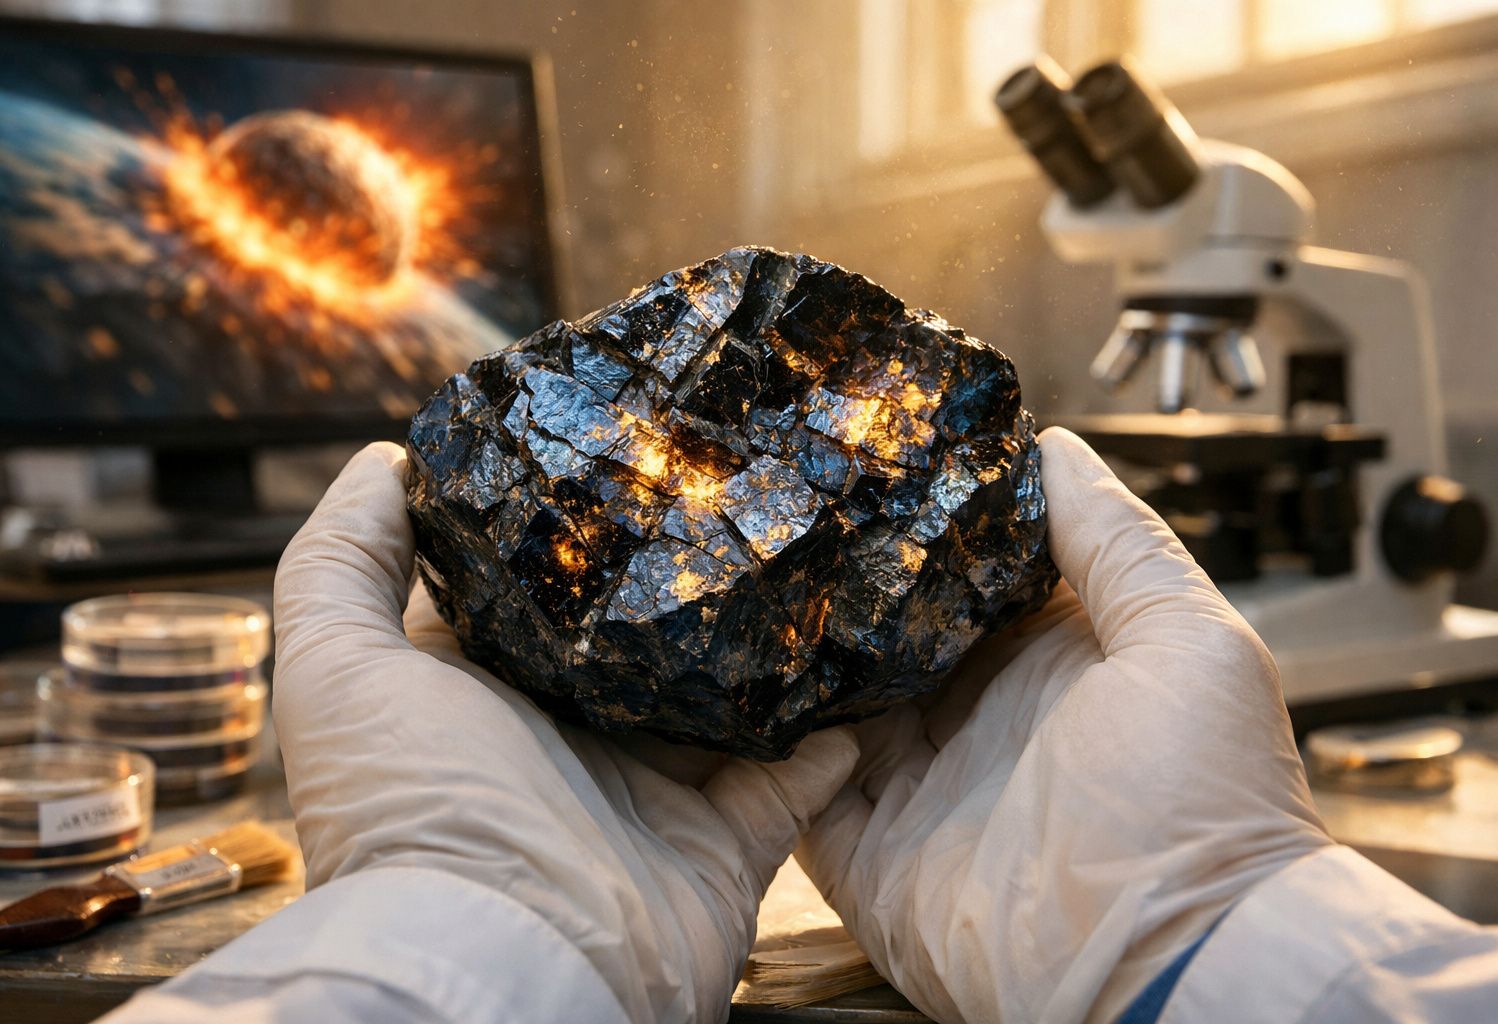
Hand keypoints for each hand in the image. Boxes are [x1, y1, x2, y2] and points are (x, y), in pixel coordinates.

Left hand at [273, 442, 858, 1022]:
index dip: (574, 522)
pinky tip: (863, 664)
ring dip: (769, 640)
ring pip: (725, 698)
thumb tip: (387, 463)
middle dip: (686, 572)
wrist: (503, 958)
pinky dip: (830, 734)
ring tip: (818, 553)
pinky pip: (794, 778)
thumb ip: (341, 560)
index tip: (623, 440)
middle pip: (644, 637)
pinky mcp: (725, 840)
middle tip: (744, 482)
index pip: (539, 588)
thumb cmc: (409, 809)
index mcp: (488, 691)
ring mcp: (654, 791)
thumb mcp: (338, 667)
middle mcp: (573, 736)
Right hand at [796, 428, 1330, 1023]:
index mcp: (1050, 663)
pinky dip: (770, 743)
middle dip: (841, 581)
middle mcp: (978, 719)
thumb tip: (1053, 449)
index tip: (870, 459)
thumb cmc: (1208, 800)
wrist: (1173, 960)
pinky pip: (799, 787)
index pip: (968, 576)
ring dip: (794, 652)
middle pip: (889, 633)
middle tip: (783, 507)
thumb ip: (1119, 541)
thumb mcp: (1188, 638)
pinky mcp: (869, 852)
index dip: (923, 522)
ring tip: (742, 577)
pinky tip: (736, 681)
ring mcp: (919, 786)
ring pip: (833, 700)